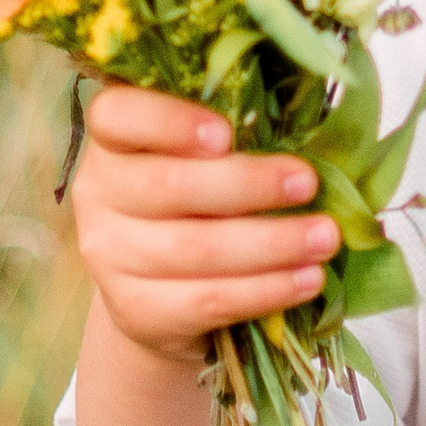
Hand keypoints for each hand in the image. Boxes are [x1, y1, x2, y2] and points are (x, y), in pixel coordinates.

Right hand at [69, 84, 337, 363]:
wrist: (163, 293)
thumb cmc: (200, 201)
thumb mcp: (205, 159)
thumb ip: (237, 134)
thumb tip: (314, 126)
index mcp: (114, 140)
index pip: (117, 115)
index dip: (169, 121)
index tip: (227, 133)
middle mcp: (99, 194)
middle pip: (169, 186)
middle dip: (249, 185)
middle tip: (308, 183)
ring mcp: (111, 256)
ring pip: (195, 249)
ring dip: (272, 243)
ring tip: (325, 237)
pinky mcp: (136, 310)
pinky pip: (208, 299)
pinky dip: (266, 290)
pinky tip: (307, 279)